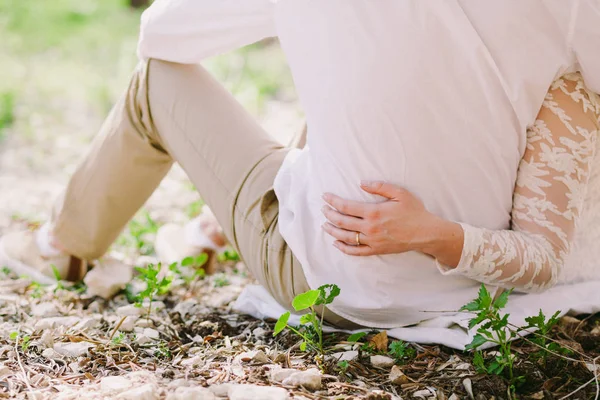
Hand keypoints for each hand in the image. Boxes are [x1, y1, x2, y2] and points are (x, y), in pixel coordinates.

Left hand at [321, 181, 441, 255]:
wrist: (426, 233)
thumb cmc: (414, 211)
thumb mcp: (400, 193)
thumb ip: (380, 187)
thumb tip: (361, 183)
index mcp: (374, 212)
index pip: (346, 206)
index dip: (333, 201)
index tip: (325, 196)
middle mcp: (370, 228)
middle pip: (342, 222)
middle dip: (329, 214)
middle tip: (323, 209)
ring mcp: (372, 241)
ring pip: (346, 237)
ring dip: (332, 231)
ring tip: (324, 225)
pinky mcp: (376, 250)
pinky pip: (356, 251)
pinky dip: (344, 248)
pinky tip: (337, 243)